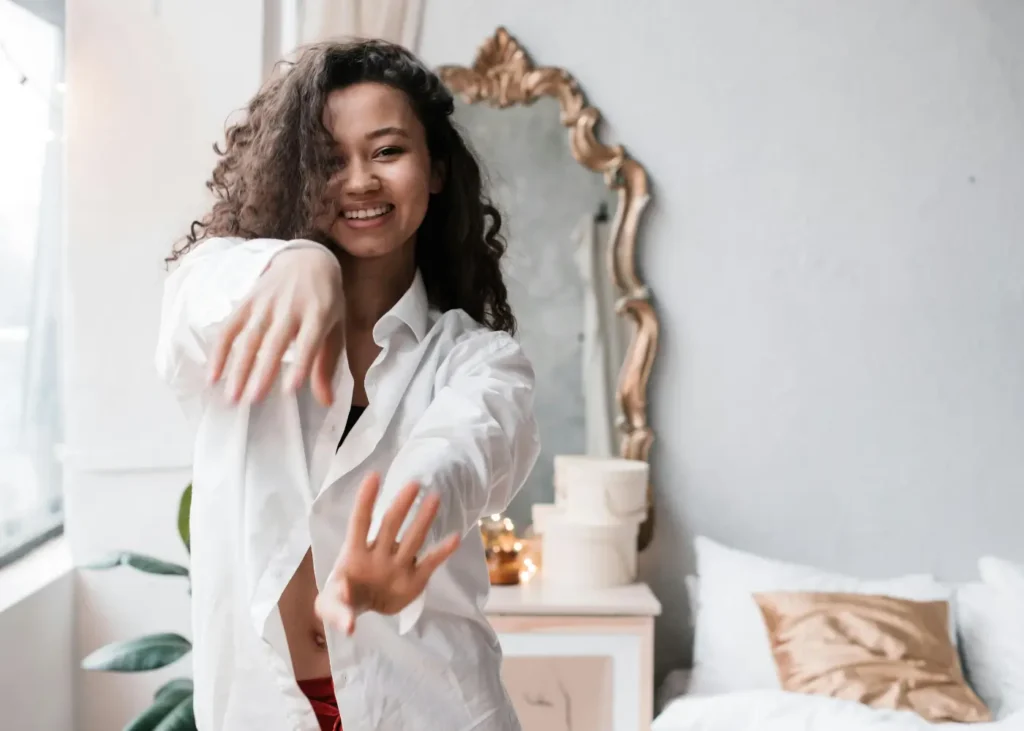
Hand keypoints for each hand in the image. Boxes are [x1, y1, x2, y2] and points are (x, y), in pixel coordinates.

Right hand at [208, 245, 343, 404]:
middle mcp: (291, 307)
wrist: (307, 259)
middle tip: (252, 401)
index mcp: (318, 313)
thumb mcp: (334, 328)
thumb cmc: (325, 301)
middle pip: (274, 342)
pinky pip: (230, 327)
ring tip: (231, 396)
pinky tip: (213, 375)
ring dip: (238, 367)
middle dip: (262, 372)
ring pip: (249, 337)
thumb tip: (327, 402)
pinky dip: (220, 351)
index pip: (309, 342)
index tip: (290, 390)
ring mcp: (266, 303)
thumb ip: (327, 364)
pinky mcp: (247, 301)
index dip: (300, 365)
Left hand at [314, 473, 460, 635]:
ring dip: (423, 520)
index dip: (366, 501)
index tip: (373, 477)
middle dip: (400, 506)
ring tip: (435, 498)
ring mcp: (397, 564)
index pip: (360, 522)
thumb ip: (336, 611)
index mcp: (354, 553)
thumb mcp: (330, 606)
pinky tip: (455, 538)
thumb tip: (348, 625)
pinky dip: (442, 552)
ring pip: (412, 539)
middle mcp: (378, 552)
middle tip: (413, 484)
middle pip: (390, 526)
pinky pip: (429, 564)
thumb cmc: (342, 597)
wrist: (362, 609)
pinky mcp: (414, 579)